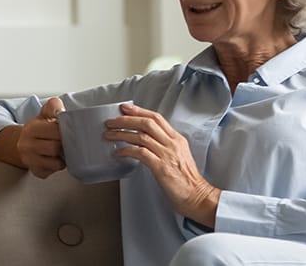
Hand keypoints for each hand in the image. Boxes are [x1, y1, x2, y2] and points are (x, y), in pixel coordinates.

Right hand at [15, 97, 66, 177]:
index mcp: (31, 128)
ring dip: (62, 157)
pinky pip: (53, 171)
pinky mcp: (36, 171)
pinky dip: (57, 166)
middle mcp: (26, 145)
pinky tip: (55, 159)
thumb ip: (53, 106)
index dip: (65, 130)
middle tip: (66, 141)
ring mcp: (30, 160)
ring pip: (56, 162)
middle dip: (64, 144)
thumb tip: (61, 110)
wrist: (25, 143)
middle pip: (55, 147)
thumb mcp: (45, 113)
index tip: (67, 129)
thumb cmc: (40, 129)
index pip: (55, 131)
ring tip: (61, 150)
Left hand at [104, 103, 218, 222]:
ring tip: (109, 135)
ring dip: (122, 134)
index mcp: (177, 139)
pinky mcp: (161, 167)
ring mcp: (167, 154)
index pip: (156, 118)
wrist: (197, 196)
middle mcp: (172, 144)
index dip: (139, 111)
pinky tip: (118, 153)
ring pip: (141, 136)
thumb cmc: (187, 180)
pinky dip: (126, 151)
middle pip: (147, 123)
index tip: (125, 108)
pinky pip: (140, 153)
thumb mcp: (179, 156)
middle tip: (111, 121)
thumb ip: (165, 146)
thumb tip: (145, 140)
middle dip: (126, 120)